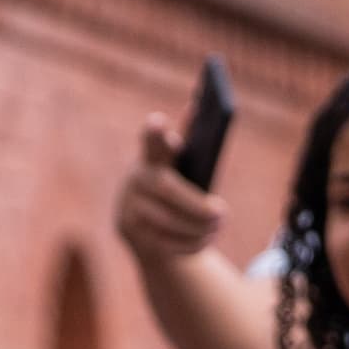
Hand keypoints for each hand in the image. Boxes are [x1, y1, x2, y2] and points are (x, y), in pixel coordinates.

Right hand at [113, 117, 225, 270]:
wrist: (146, 230)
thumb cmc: (174, 191)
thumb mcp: (182, 166)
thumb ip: (189, 140)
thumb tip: (197, 105)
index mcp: (151, 157)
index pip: (151, 141)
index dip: (154, 132)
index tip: (158, 120)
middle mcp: (134, 179)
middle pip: (166, 189)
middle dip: (196, 205)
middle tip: (222, 213)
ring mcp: (126, 205)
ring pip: (166, 220)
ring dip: (197, 227)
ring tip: (217, 227)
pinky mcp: (126, 231)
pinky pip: (163, 241)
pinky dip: (189, 243)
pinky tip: (204, 240)